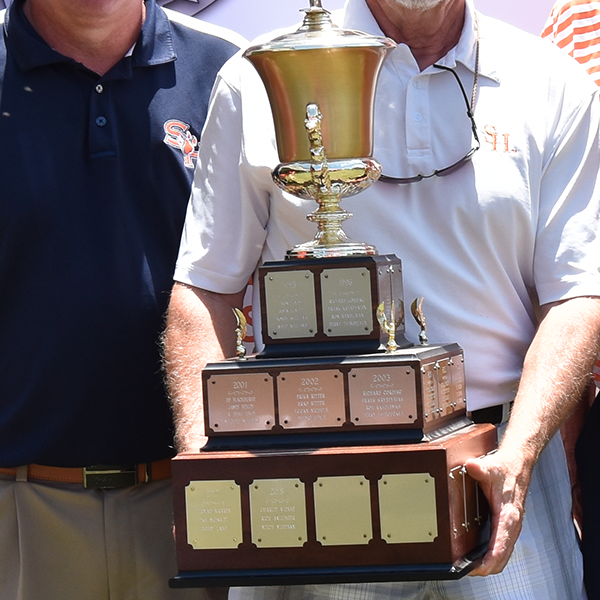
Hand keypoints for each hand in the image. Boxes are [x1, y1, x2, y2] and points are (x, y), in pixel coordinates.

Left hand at [465, 449, 531, 575]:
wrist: (518, 464)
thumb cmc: (506, 468)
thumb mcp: (491, 466)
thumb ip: (480, 468)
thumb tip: (471, 466)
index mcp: (508, 513)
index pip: (501, 543)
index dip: (490, 559)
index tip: (479, 568)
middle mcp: (512, 523)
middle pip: (503, 556)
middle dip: (487, 567)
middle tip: (467, 571)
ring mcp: (511, 526)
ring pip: (504, 554)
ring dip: (490, 564)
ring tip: (472, 569)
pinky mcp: (508, 525)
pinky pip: (502, 547)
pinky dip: (493, 556)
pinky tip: (481, 558)